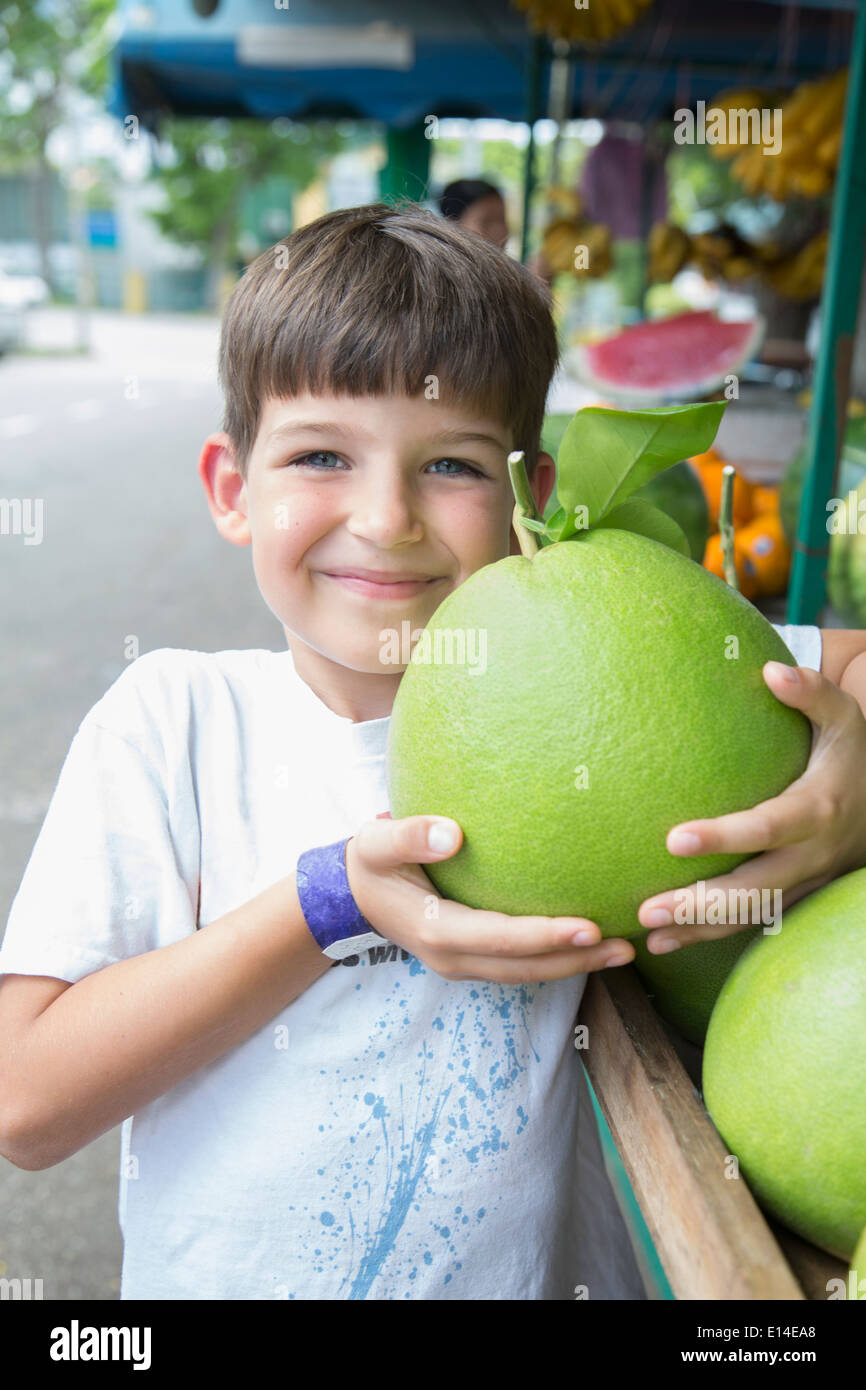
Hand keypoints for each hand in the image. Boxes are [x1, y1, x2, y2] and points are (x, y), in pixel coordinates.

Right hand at [346, 812, 633, 982]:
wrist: (353, 895)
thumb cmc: (370, 862)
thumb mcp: (376, 843)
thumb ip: (408, 836)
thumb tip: (452, 833)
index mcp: (437, 932)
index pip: (502, 939)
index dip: (546, 937)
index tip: (589, 927)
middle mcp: (454, 957)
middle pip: (526, 968)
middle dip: (577, 960)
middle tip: (626, 948)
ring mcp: (464, 963)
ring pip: (528, 973)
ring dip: (574, 965)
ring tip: (622, 952)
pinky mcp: (473, 957)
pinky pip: (520, 965)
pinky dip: (556, 958)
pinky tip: (588, 943)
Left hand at [637, 661, 865, 952]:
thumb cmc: (853, 751)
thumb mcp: (844, 717)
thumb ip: (812, 693)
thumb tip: (771, 670)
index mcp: (816, 809)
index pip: (766, 829)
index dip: (724, 837)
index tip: (674, 839)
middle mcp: (810, 854)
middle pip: (753, 889)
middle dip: (701, 904)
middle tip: (648, 910)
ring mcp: (804, 881)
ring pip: (751, 915)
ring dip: (700, 931)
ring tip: (651, 937)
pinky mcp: (795, 896)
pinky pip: (752, 921)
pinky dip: (710, 936)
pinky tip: (665, 943)